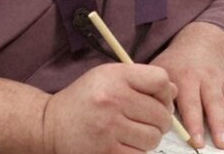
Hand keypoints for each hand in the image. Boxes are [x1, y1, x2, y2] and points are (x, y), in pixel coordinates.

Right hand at [41, 63, 176, 153]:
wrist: (50, 125)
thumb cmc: (84, 99)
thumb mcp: (108, 77)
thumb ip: (140, 80)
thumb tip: (173, 91)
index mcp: (115, 77)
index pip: (161, 81)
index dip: (166, 93)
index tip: (159, 100)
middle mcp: (113, 100)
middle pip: (161, 114)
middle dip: (160, 120)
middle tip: (148, 121)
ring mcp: (109, 128)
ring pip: (153, 138)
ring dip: (148, 138)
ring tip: (133, 133)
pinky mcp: (106, 152)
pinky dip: (136, 151)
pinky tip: (124, 143)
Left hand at [152, 22, 223, 148]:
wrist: (200, 43)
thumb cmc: (177, 62)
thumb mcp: (161, 68)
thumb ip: (157, 90)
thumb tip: (149, 112)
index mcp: (185, 77)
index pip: (190, 103)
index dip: (193, 123)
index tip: (196, 140)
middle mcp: (206, 79)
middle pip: (214, 104)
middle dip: (219, 125)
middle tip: (223, 144)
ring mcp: (222, 81)